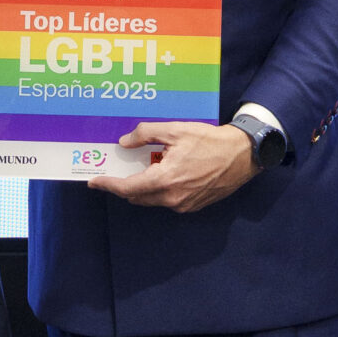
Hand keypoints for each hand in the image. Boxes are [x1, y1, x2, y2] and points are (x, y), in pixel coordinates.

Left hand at [90, 120, 256, 213]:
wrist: (243, 155)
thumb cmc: (209, 141)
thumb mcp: (175, 130)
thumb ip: (145, 135)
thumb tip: (124, 143)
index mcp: (164, 180)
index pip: (127, 188)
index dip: (108, 185)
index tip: (94, 182)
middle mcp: (171, 198)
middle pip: (137, 197)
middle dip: (126, 185)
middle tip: (121, 169)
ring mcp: (183, 205)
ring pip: (153, 200)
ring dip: (145, 187)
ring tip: (148, 166)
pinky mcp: (194, 206)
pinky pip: (168, 201)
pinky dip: (161, 190)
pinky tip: (168, 172)